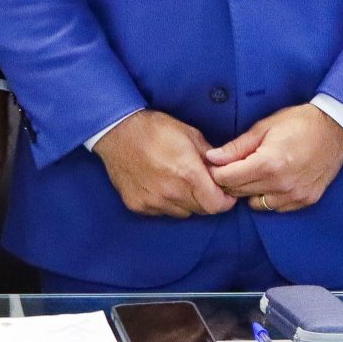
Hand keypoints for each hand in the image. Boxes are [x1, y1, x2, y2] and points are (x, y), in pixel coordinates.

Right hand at [93, 110, 232, 217]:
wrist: (117, 132)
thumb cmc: (156, 129)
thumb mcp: (190, 135)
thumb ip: (210, 157)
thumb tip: (224, 169)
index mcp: (189, 174)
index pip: (217, 205)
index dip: (225, 201)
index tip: (225, 194)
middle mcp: (172, 193)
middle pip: (201, 210)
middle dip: (207, 199)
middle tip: (203, 184)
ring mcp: (153, 202)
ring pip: (182, 213)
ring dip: (186, 202)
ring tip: (179, 183)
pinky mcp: (139, 206)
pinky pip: (162, 212)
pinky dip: (167, 203)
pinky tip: (160, 185)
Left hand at [204, 105, 342, 213]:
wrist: (336, 130)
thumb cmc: (299, 123)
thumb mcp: (264, 128)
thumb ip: (237, 146)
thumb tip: (212, 158)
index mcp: (268, 164)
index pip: (227, 179)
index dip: (217, 171)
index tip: (217, 164)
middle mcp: (280, 184)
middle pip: (238, 193)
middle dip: (230, 181)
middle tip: (234, 167)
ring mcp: (294, 196)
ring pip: (256, 204)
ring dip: (250, 192)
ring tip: (256, 173)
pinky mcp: (304, 201)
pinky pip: (275, 208)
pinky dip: (269, 197)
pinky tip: (273, 181)